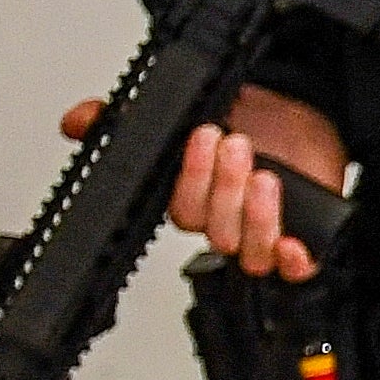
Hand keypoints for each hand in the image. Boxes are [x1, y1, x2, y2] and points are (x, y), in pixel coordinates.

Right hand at [61, 84, 345, 282]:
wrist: (302, 114)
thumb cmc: (250, 118)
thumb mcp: (191, 107)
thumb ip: (133, 117)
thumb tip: (77, 122)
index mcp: (194, 198)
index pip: (179, 208)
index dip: (191, 179)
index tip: (200, 136)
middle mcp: (225, 221)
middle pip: (213, 228)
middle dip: (223, 185)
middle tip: (235, 144)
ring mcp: (261, 234)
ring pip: (248, 249)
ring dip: (256, 215)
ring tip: (264, 175)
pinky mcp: (302, 240)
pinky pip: (295, 272)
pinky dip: (294, 264)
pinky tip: (291, 246)